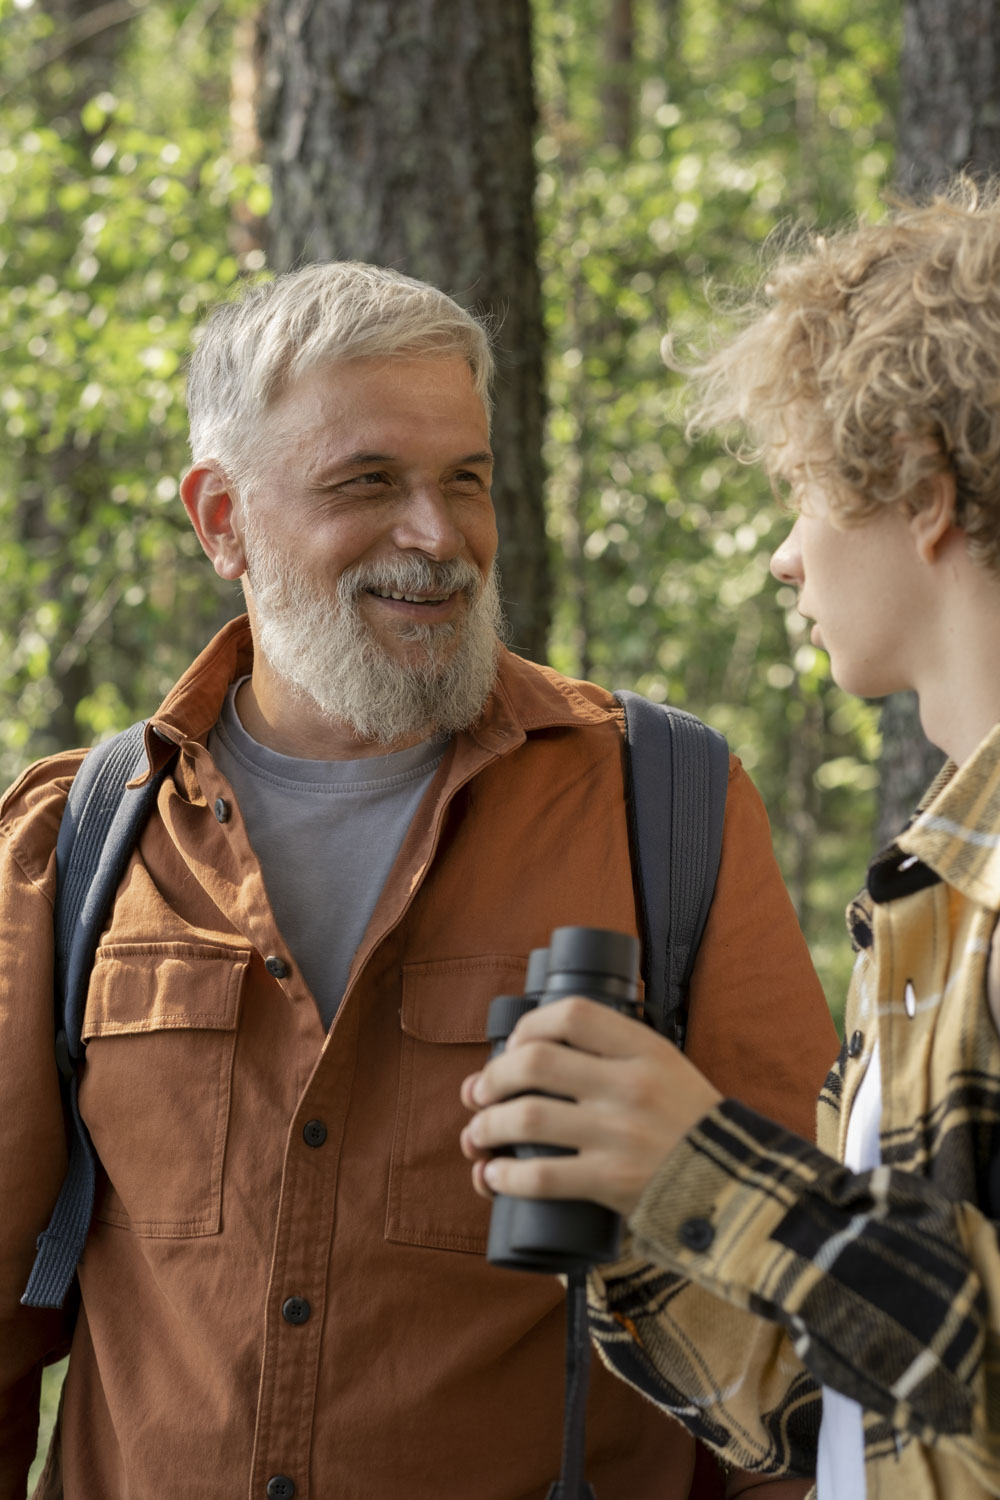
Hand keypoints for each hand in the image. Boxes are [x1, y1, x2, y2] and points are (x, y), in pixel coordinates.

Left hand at [459, 997, 721, 1217]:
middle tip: (478, 1093)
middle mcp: (628, 1085)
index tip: (514, 1044)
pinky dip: (504, 1176)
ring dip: (485, 1127)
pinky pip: (540, 1176)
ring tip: (476, 1137)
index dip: (529, 1025)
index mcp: (644, 1049)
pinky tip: (493, 1177)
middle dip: (491, 1078)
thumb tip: (547, 1047)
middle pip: (534, 1062)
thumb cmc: (692, 1125)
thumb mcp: (667, 1067)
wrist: (736, 1187)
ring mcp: (618, 1134)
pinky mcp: (611, 1181)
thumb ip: (618, 1052)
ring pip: (526, 1117)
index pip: (571, 1014)